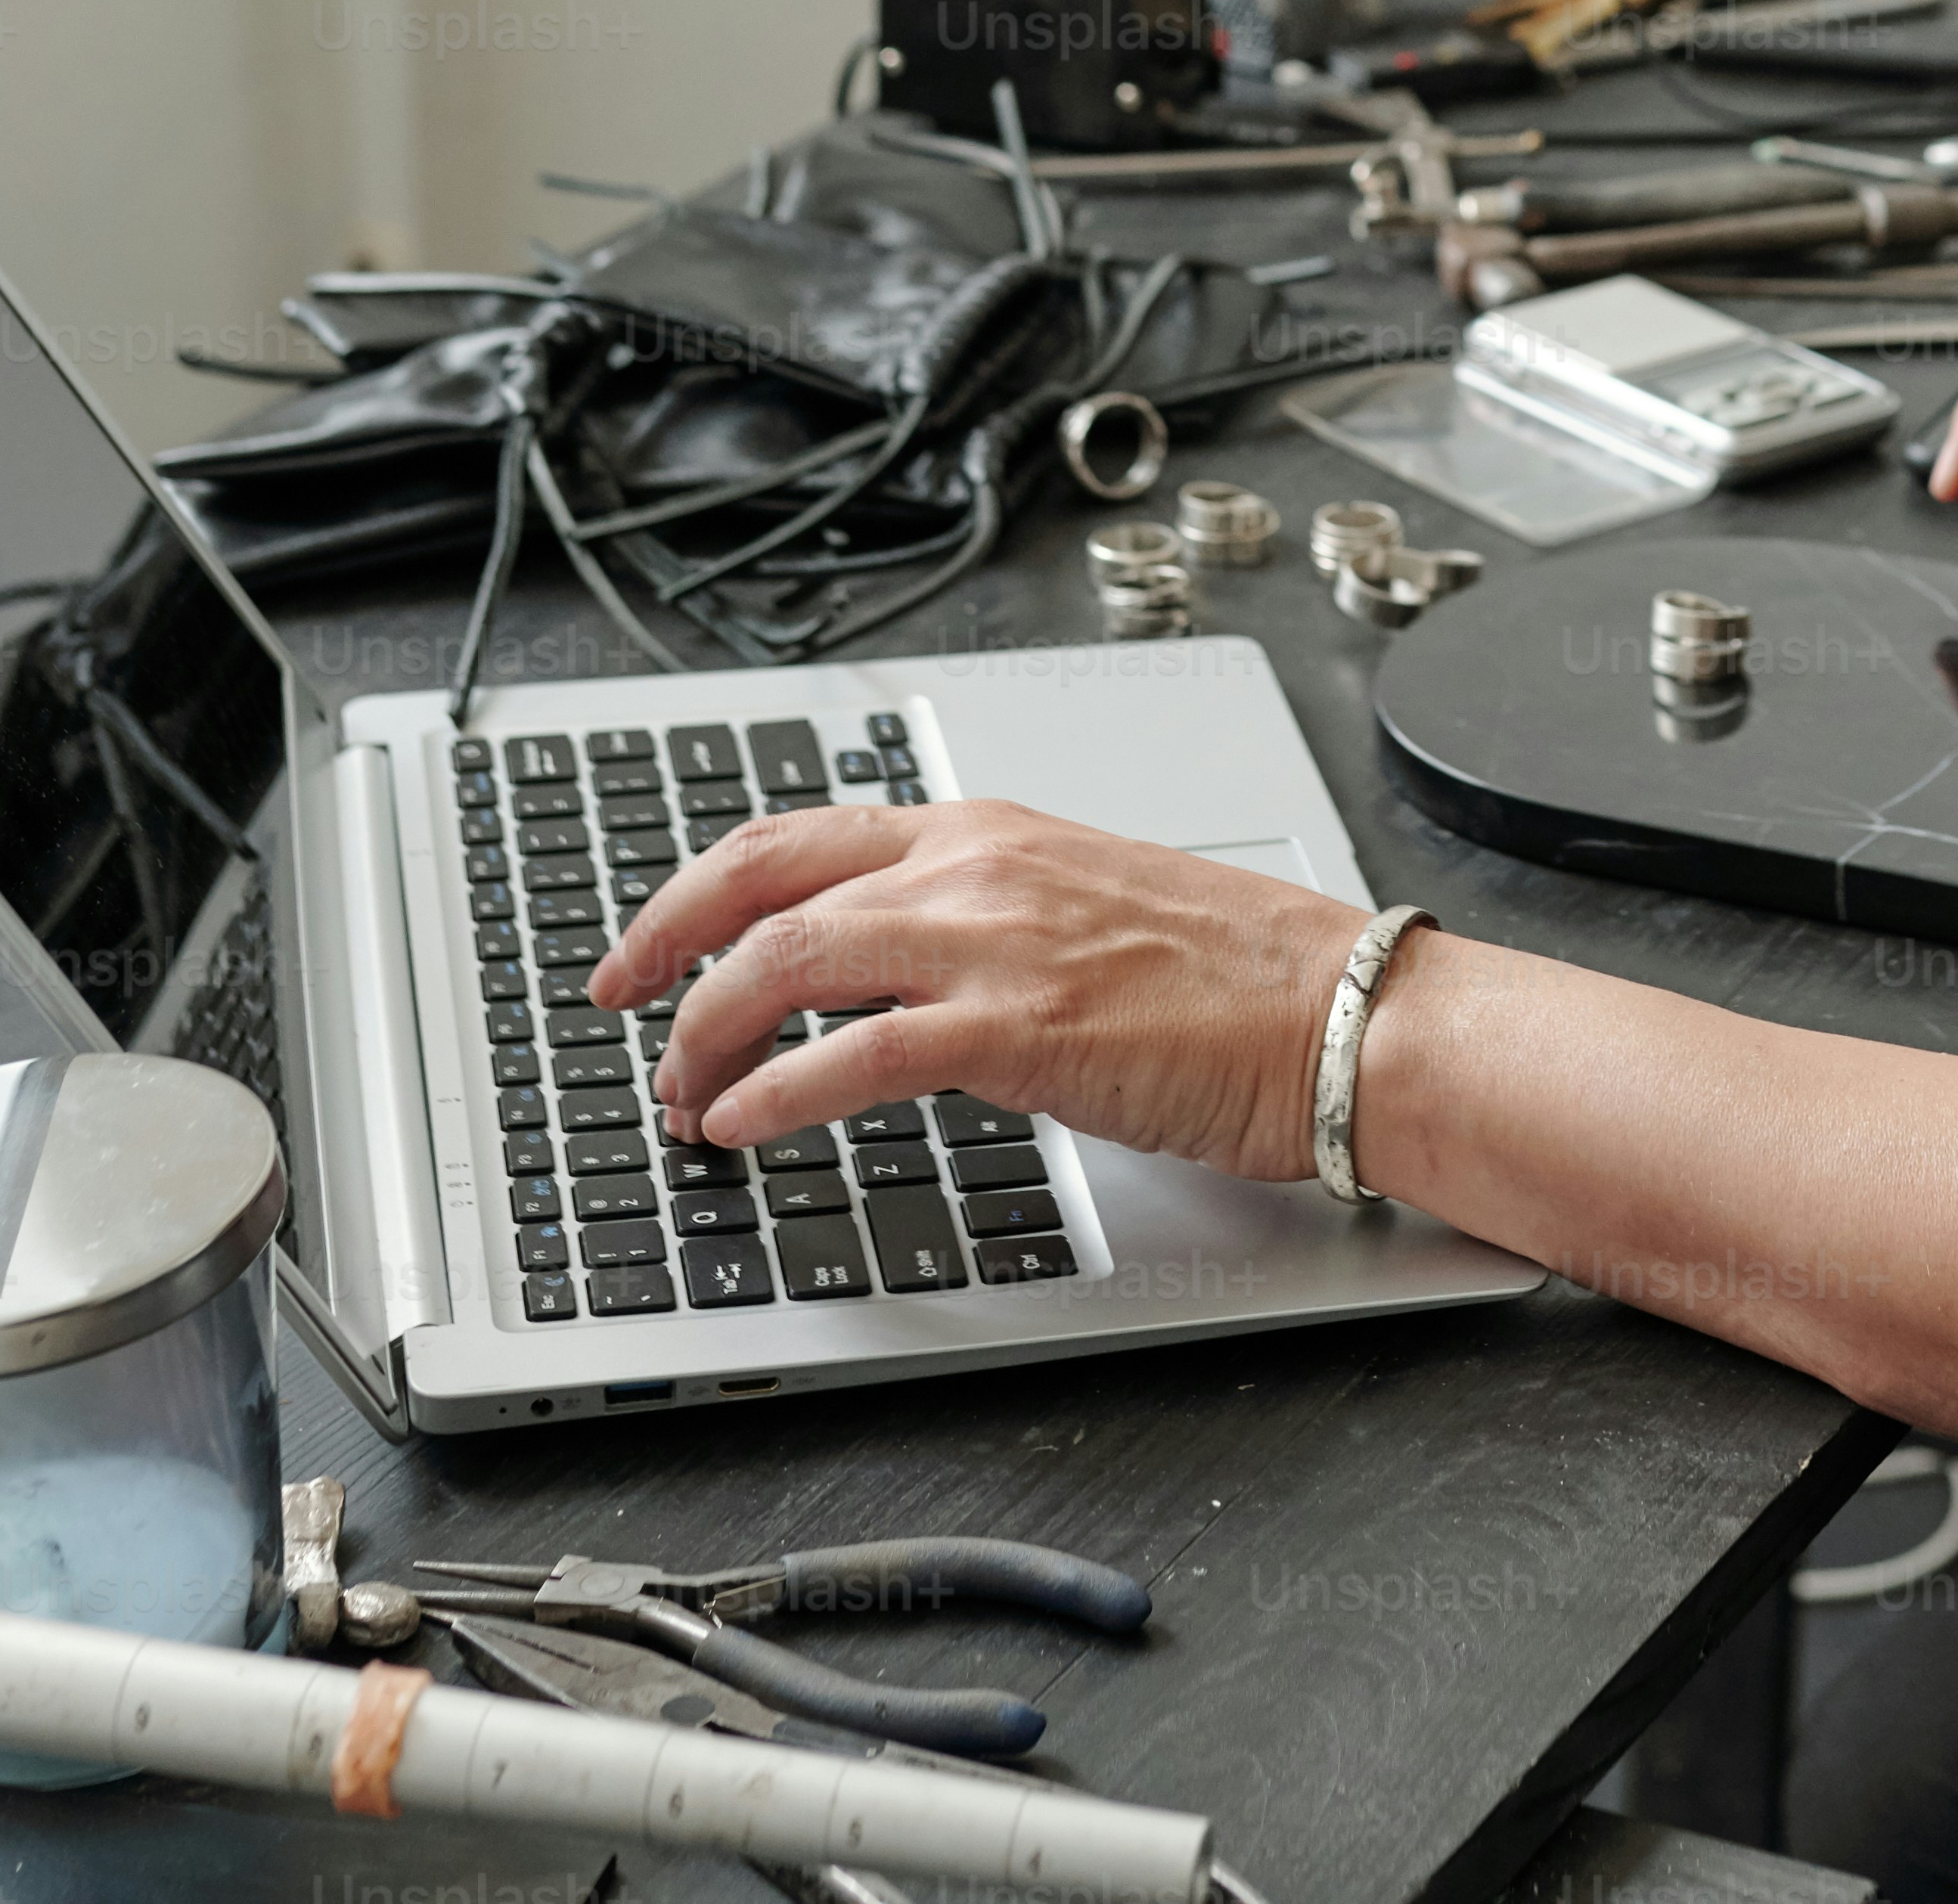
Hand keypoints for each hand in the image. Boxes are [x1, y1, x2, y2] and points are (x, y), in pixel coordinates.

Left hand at [587, 799, 1370, 1184]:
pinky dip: (775, 1093)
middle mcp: (973, 867)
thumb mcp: (1085, 910)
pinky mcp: (1017, 1028)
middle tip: (621, 1009)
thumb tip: (905, 984)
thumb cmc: (1241, 977)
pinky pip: (852, 1057)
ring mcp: (992, 942)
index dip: (698, 888)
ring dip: (708, 1035)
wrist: (1336, 1012)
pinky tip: (742, 1126)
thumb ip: (988, 926)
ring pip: (787, 963)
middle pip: (763, 886)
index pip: (799, 837)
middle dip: (665, 947)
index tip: (649, 942)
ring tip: (683, 1095)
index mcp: (989, 830)